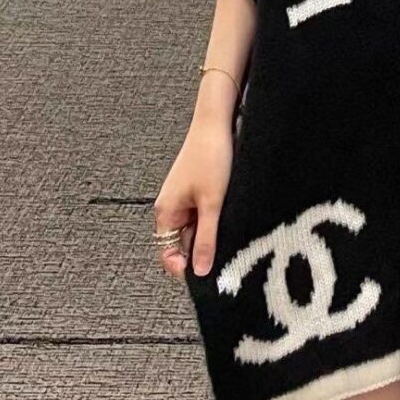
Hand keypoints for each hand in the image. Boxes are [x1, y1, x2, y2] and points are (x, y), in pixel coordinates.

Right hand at [154, 116, 233, 280]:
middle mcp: (172, 208)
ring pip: (197, 230)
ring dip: (212, 236)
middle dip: (202, 253)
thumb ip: (206, 238)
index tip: (208, 276)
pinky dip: (217, 221)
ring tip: (233, 237)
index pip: (168, 254)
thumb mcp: (212, 203)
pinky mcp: (200, 191)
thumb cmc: (211, 157)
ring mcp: (186, 199)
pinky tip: (232, 220)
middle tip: (227, 259)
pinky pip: (205, 216)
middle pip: (184, 243)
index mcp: (166, 212)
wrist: (217, 123)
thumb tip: (200, 271)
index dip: (185, 268)